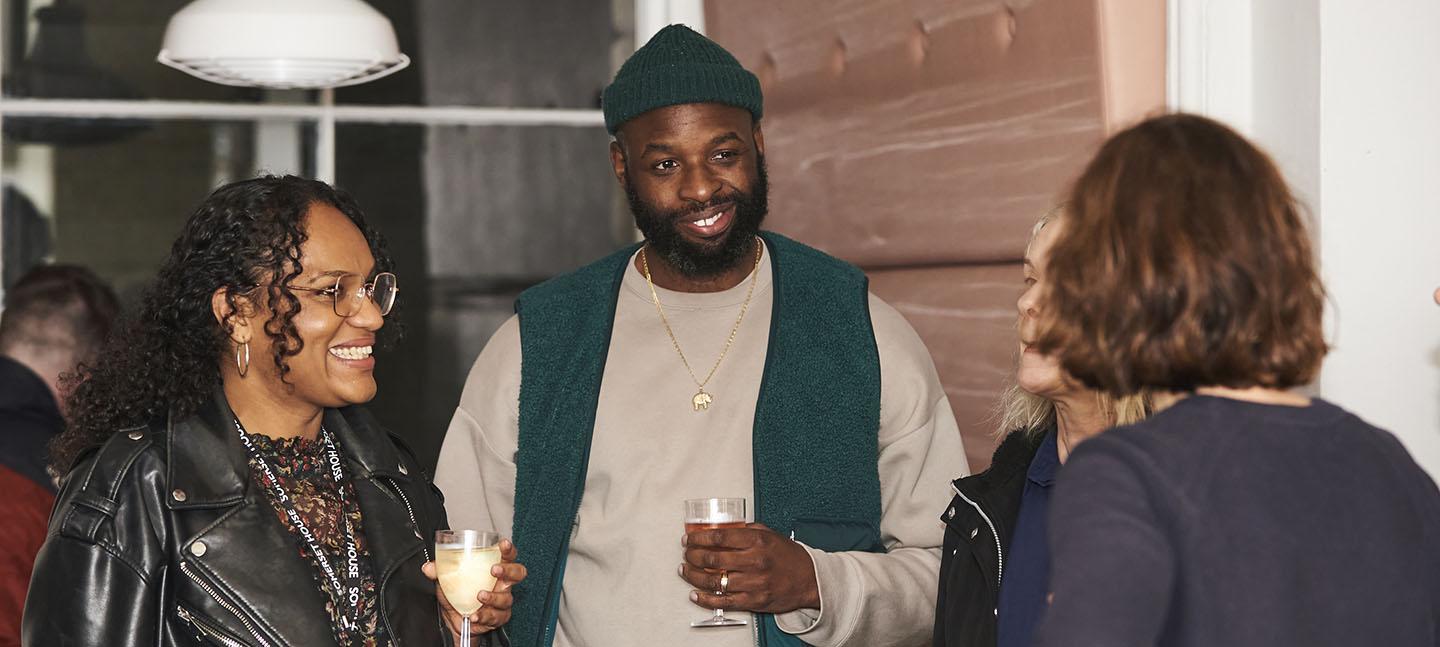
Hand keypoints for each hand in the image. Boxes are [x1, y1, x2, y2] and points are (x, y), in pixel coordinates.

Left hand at [422, 538, 527, 637]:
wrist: (454, 621)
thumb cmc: (457, 595)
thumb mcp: (447, 580)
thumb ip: (439, 571)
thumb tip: (428, 567)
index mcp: (494, 569)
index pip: (507, 555)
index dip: (508, 549)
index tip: (503, 544)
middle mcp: (502, 583)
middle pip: (517, 573)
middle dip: (508, 570)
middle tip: (494, 570)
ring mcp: (502, 600)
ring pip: (507, 597)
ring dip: (493, 596)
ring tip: (480, 596)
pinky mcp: (498, 617)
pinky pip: (497, 616)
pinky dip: (485, 616)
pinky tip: (475, 615)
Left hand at [680, 523, 819, 613]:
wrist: (811, 580)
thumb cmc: (790, 557)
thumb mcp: (769, 534)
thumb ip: (746, 530)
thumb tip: (721, 529)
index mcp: (757, 541)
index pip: (719, 537)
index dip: (699, 538)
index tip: (689, 538)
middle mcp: (754, 561)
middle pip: (712, 558)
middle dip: (692, 555)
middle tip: (686, 554)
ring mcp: (753, 583)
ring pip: (713, 581)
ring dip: (693, 576)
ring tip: (685, 571)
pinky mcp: (754, 600)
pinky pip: (723, 602)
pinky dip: (705, 599)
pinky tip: (695, 594)